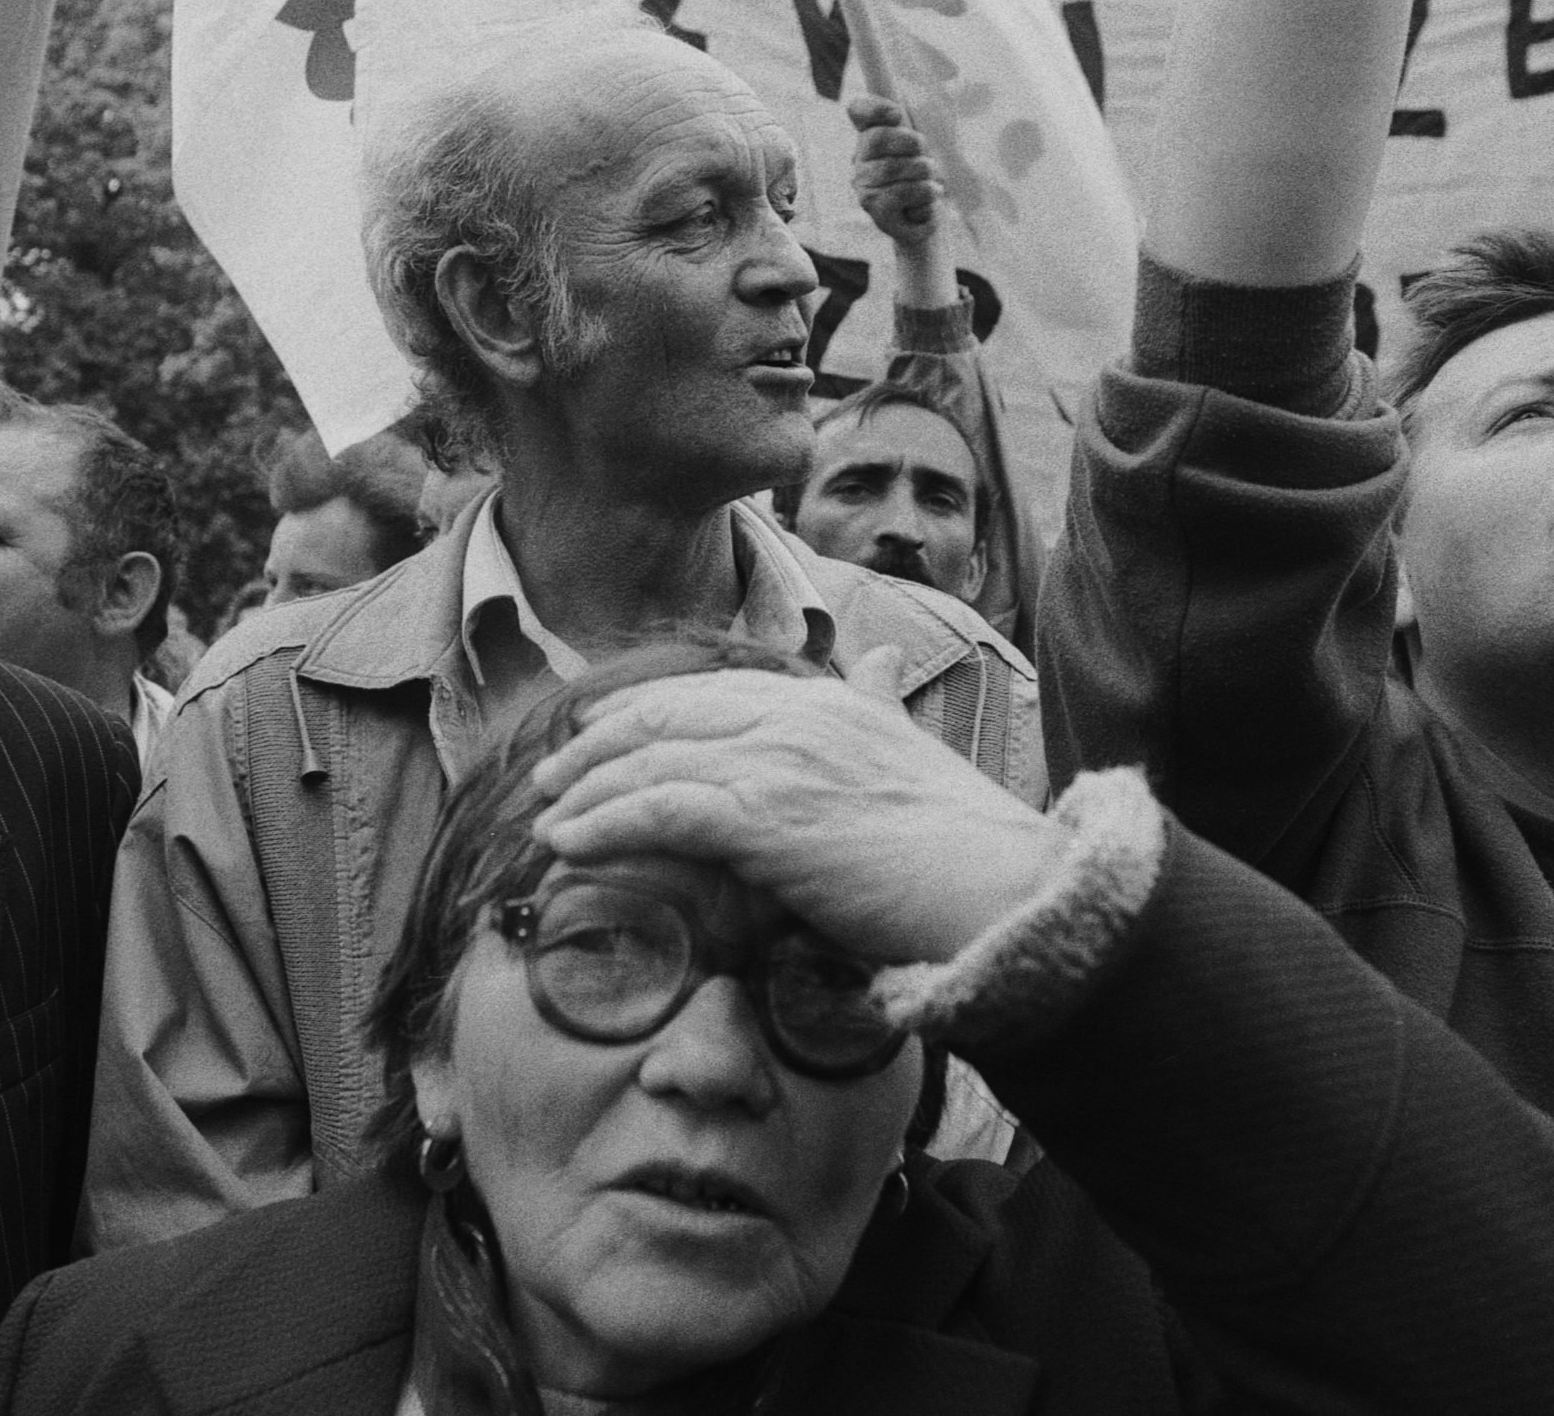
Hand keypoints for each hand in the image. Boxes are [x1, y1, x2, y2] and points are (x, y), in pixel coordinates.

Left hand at [529, 648, 1054, 967]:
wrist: (1009, 894)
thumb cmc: (965, 848)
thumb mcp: (913, 751)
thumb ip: (878, 703)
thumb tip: (877, 659)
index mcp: (829, 700)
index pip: (708, 690)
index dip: (640, 712)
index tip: (596, 736)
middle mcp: (798, 715)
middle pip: (665, 713)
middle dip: (595, 744)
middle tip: (549, 777)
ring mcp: (781, 761)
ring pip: (652, 759)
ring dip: (585, 791)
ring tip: (544, 819)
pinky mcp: (769, 816)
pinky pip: (661, 808)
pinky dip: (604, 822)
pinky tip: (568, 844)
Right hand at [847, 96, 942, 248]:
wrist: (929, 219)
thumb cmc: (928, 176)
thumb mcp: (931, 140)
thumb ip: (921, 112)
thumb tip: (921, 79)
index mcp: (873, 135)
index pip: (860, 110)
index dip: (875, 107)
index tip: (898, 114)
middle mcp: (860, 157)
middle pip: (881, 137)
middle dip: (913, 145)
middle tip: (925, 157)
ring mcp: (863, 183)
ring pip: (898, 166)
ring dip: (926, 173)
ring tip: (930, 181)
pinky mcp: (873, 208)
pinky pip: (903, 191)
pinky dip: (926, 193)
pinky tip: (928, 197)